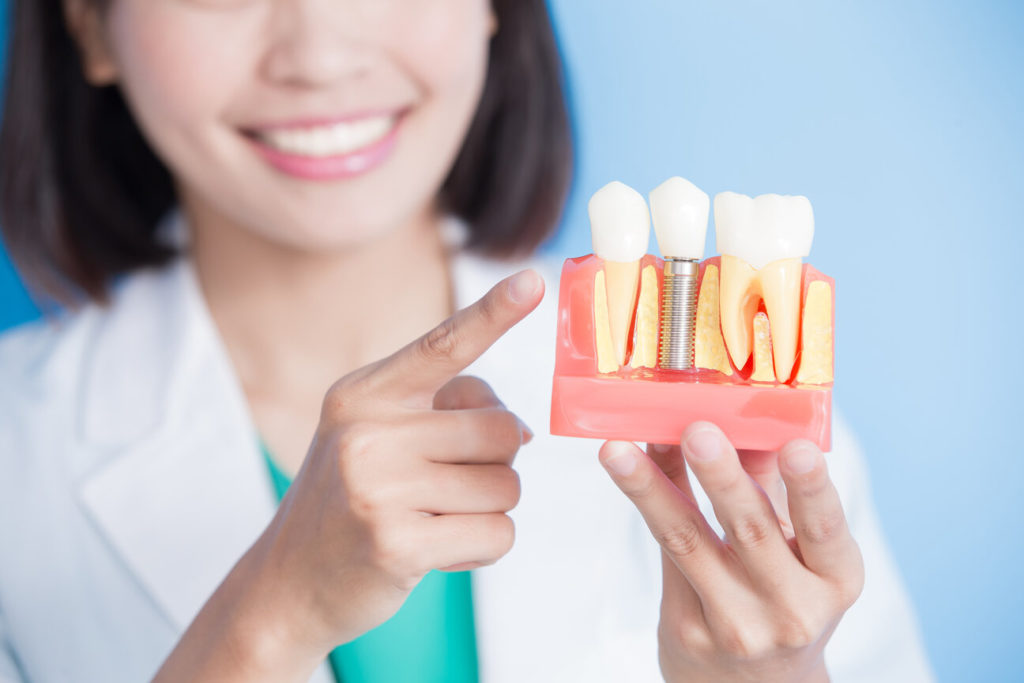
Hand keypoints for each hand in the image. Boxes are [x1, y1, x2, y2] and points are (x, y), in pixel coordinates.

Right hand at [166, 269, 544, 680]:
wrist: (289, 584)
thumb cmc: (349, 500)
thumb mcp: (378, 437)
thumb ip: (445, 413)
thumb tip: (521, 428)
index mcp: (363, 395)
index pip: (441, 346)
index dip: (493, 314)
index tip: (534, 281)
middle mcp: (366, 434)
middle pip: (499, 431)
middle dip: (497, 464)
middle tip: (453, 485)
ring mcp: (377, 490)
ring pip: (506, 487)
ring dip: (489, 509)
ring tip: (436, 519)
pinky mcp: (397, 545)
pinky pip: (497, 535)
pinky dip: (483, 548)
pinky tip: (440, 551)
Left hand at [598, 422, 863, 682]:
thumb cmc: (781, 600)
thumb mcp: (796, 554)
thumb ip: (768, 488)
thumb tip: (735, 415)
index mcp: (834, 580)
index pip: (825, 530)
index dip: (812, 489)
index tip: (797, 447)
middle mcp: (792, 608)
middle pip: (751, 531)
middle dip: (721, 477)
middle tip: (696, 431)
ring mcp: (737, 625)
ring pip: (689, 541)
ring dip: (651, 488)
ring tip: (620, 450)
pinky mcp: (689, 631)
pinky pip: (665, 553)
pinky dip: (645, 502)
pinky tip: (624, 465)